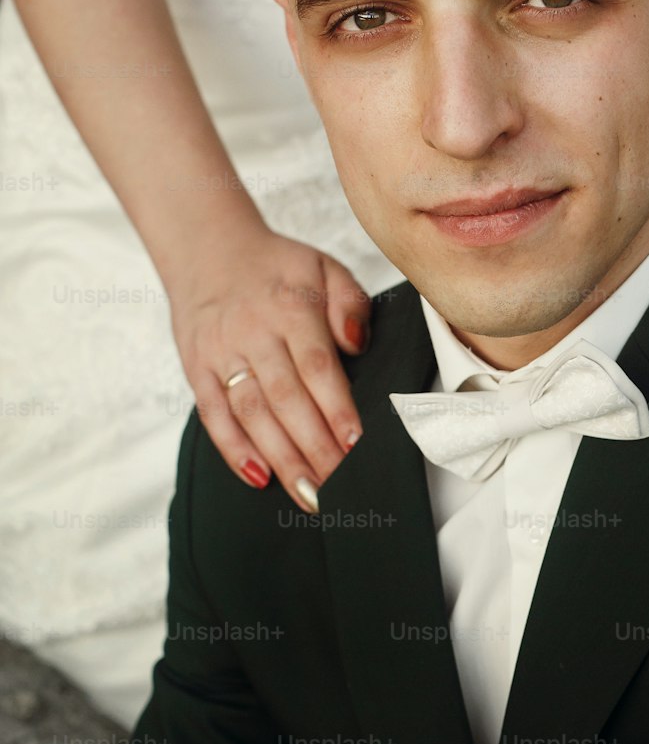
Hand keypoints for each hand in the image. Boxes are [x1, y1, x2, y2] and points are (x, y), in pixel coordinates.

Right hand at [167, 224, 370, 511]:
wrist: (208, 249)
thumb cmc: (278, 268)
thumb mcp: (324, 267)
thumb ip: (349, 302)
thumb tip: (357, 342)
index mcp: (291, 307)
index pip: (317, 366)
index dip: (336, 408)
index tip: (356, 444)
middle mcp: (253, 332)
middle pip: (286, 398)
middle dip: (314, 447)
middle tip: (340, 486)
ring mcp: (221, 352)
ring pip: (251, 413)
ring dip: (281, 458)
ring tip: (309, 494)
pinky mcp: (196, 369)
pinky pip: (213, 415)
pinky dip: (234, 449)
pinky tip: (259, 477)